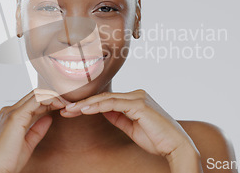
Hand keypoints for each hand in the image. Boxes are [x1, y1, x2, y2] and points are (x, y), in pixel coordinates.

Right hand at [0, 89, 69, 172]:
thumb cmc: (8, 161)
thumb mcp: (28, 143)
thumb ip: (37, 130)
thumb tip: (49, 118)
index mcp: (11, 116)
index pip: (33, 101)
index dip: (50, 101)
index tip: (63, 107)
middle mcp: (9, 111)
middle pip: (35, 94)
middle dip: (53, 96)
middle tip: (68, 102)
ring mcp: (11, 112)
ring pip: (36, 94)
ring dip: (54, 96)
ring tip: (66, 104)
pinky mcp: (15, 117)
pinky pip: (35, 101)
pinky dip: (49, 100)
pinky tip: (59, 105)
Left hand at [60, 89, 201, 170]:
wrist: (176, 146)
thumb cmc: (157, 139)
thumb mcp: (132, 127)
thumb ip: (118, 117)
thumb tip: (103, 111)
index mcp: (135, 98)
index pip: (106, 99)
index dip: (87, 104)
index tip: (71, 111)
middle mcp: (136, 94)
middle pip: (103, 96)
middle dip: (82, 103)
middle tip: (63, 108)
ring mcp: (138, 97)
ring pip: (105, 98)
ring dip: (85, 105)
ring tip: (69, 110)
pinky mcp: (139, 104)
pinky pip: (113, 103)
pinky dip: (97, 106)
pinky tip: (84, 110)